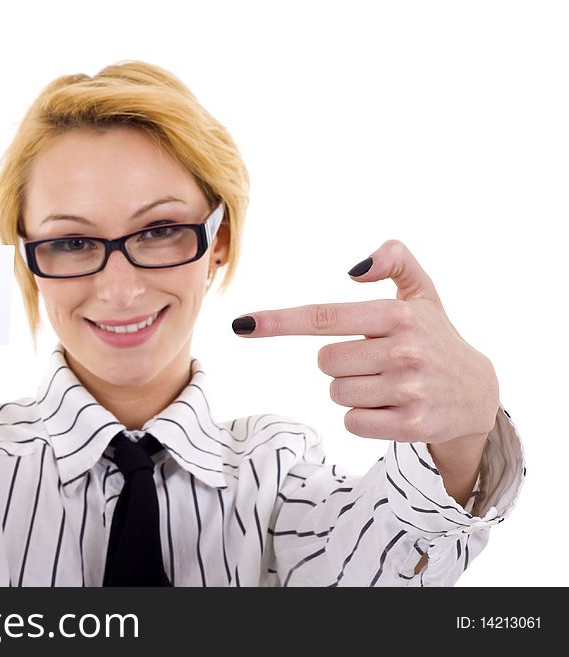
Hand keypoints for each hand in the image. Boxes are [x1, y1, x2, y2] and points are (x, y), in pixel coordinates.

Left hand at [233, 240, 499, 446]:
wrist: (478, 394)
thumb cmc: (435, 337)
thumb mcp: (422, 291)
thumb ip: (394, 259)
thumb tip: (353, 268)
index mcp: (398, 314)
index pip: (324, 317)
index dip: (279, 321)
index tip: (242, 324)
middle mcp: (404, 350)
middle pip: (325, 361)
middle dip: (342, 362)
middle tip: (377, 360)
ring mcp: (409, 390)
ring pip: (336, 393)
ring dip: (353, 391)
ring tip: (388, 384)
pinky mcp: (411, 425)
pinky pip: (352, 422)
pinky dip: (363, 418)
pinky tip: (392, 408)